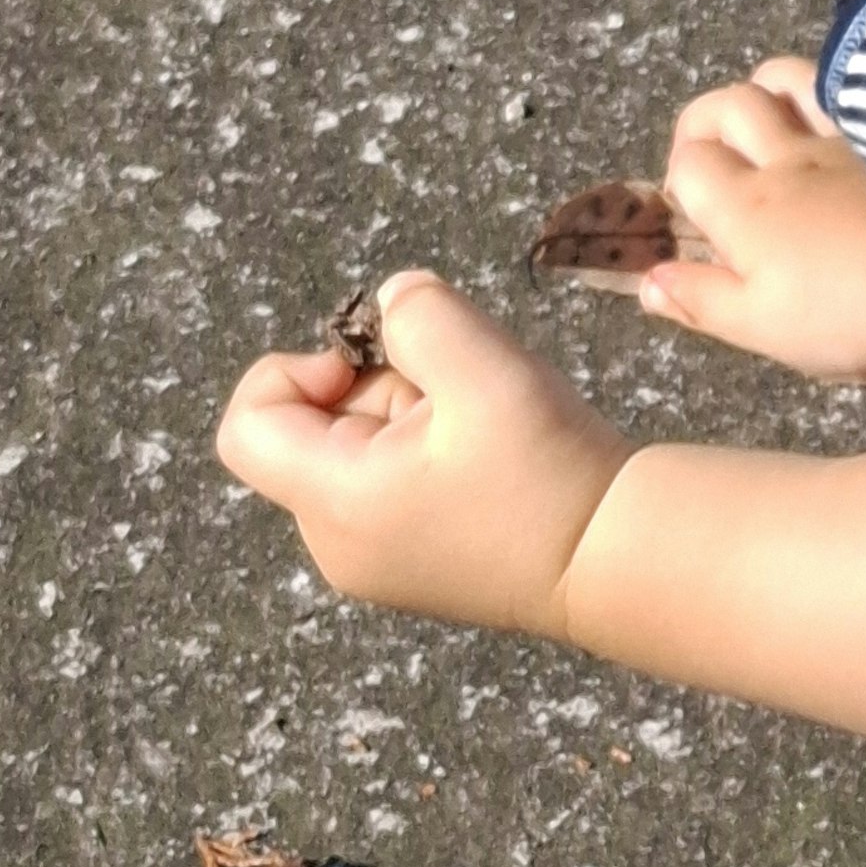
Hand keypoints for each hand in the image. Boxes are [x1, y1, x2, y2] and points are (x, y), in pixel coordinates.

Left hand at [216, 274, 630, 637]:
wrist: (619, 560)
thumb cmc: (551, 473)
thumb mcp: (487, 369)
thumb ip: (421, 315)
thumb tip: (391, 302)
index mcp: (336, 502)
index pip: (247, 424)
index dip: (294, 370)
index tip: (372, 363)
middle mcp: (337, 544)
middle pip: (309, 431)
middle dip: (373, 389)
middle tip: (454, 394)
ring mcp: (373, 562)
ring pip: (353, 452)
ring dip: (405, 417)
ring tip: (479, 427)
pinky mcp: (411, 564)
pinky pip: (386, 483)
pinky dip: (423, 452)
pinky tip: (485, 458)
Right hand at [644, 58, 865, 383]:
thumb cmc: (845, 317)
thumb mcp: (764, 328)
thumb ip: (702, 300)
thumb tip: (648, 281)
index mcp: (745, 209)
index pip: (688, 164)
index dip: (681, 180)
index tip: (696, 210)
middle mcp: (783, 159)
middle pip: (724, 105)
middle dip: (703, 123)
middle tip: (712, 155)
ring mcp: (838, 138)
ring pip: (781, 78)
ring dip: (760, 93)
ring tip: (764, 125)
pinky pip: (839, 88)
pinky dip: (820, 92)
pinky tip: (826, 119)